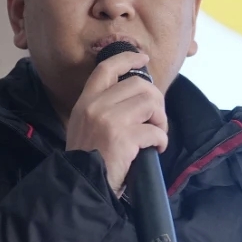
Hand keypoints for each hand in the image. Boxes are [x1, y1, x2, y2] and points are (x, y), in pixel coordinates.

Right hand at [65, 52, 168, 195]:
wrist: (80, 184)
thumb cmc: (87, 159)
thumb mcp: (84, 125)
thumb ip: (103, 108)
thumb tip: (135, 99)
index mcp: (86, 101)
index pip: (107, 68)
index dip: (128, 58)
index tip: (143, 58)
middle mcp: (96, 105)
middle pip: (139, 84)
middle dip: (156, 101)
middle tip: (157, 120)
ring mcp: (110, 120)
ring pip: (150, 103)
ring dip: (161, 120)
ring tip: (157, 135)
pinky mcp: (124, 137)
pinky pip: (155, 131)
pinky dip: (161, 140)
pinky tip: (156, 149)